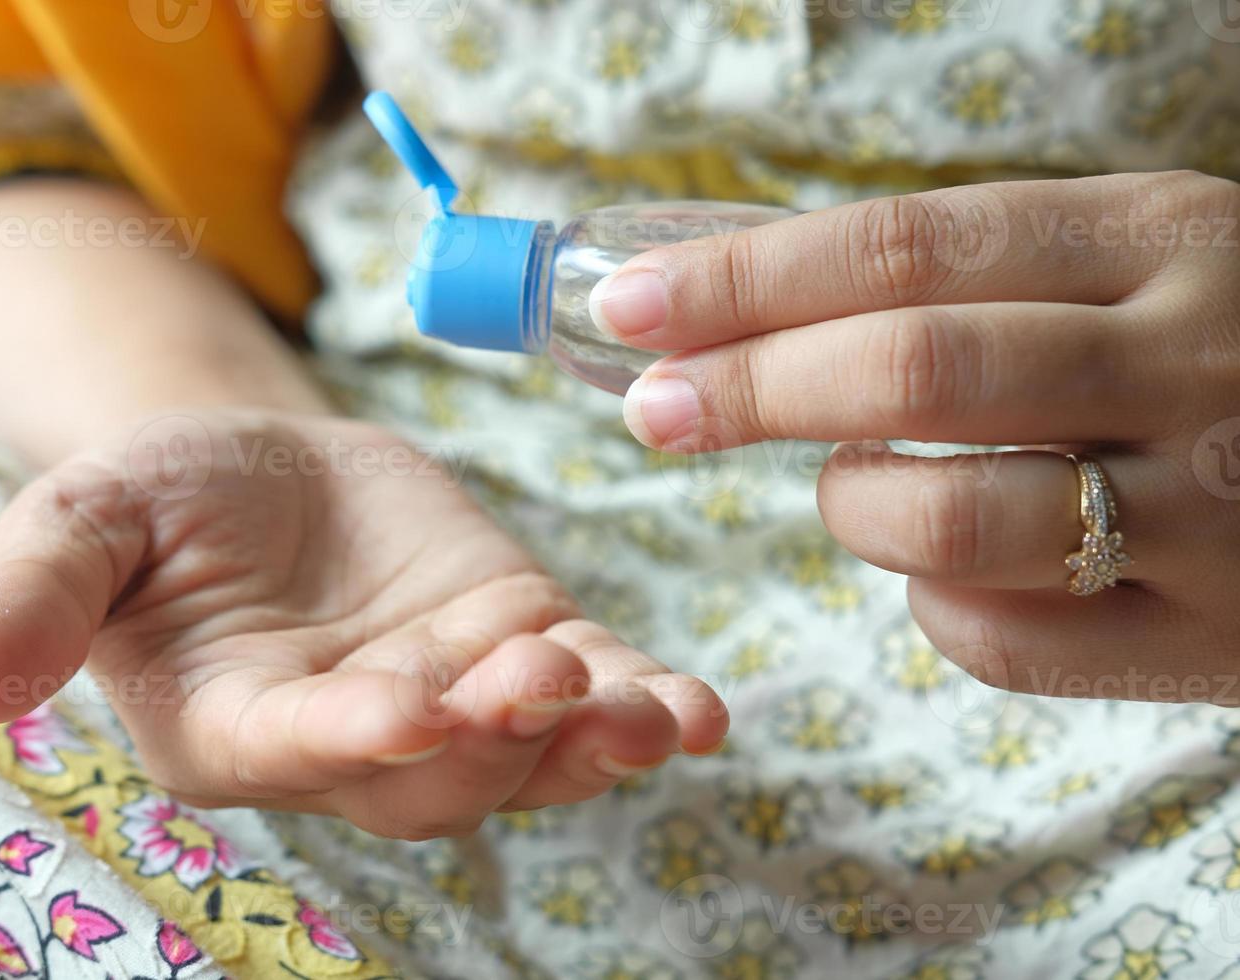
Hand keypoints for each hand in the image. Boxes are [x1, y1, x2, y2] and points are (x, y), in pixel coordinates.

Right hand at [0, 410, 726, 837]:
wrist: (263, 473)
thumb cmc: (160, 502)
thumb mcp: (82, 519)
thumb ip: (34, 596)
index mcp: (234, 724)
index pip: (293, 750)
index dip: (349, 736)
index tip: (407, 707)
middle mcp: (352, 741)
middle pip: (432, 775)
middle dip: (491, 739)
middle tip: (540, 680)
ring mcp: (450, 701)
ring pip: (527, 754)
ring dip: (591, 742)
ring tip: (656, 716)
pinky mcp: (520, 647)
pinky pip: (591, 694)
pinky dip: (644, 704)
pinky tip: (699, 708)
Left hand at [591, 171, 1239, 703]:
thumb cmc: (1217, 345)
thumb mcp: (1130, 260)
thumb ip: (966, 272)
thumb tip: (732, 295)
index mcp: (1162, 237)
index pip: (908, 248)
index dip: (749, 283)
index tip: (632, 306)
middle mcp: (1191, 364)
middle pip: (914, 372)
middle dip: (751, 388)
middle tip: (657, 407)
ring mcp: (1208, 515)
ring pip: (944, 519)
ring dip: (848, 504)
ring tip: (844, 485)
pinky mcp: (1201, 641)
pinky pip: (995, 636)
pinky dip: (929, 601)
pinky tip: (947, 565)